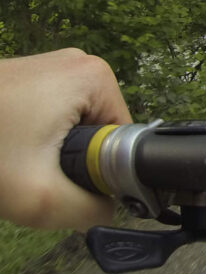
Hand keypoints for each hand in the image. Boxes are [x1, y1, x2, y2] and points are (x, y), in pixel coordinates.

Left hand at [0, 49, 130, 229]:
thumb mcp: (41, 197)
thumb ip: (93, 210)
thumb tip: (112, 209)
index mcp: (96, 78)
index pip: (125, 141)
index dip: (100, 173)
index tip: (62, 182)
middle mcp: (79, 63)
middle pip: (101, 134)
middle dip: (73, 163)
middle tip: (35, 176)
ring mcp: (53, 66)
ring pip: (75, 129)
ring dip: (52, 154)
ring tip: (19, 162)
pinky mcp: (31, 76)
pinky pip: (54, 118)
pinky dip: (35, 140)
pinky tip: (10, 149)